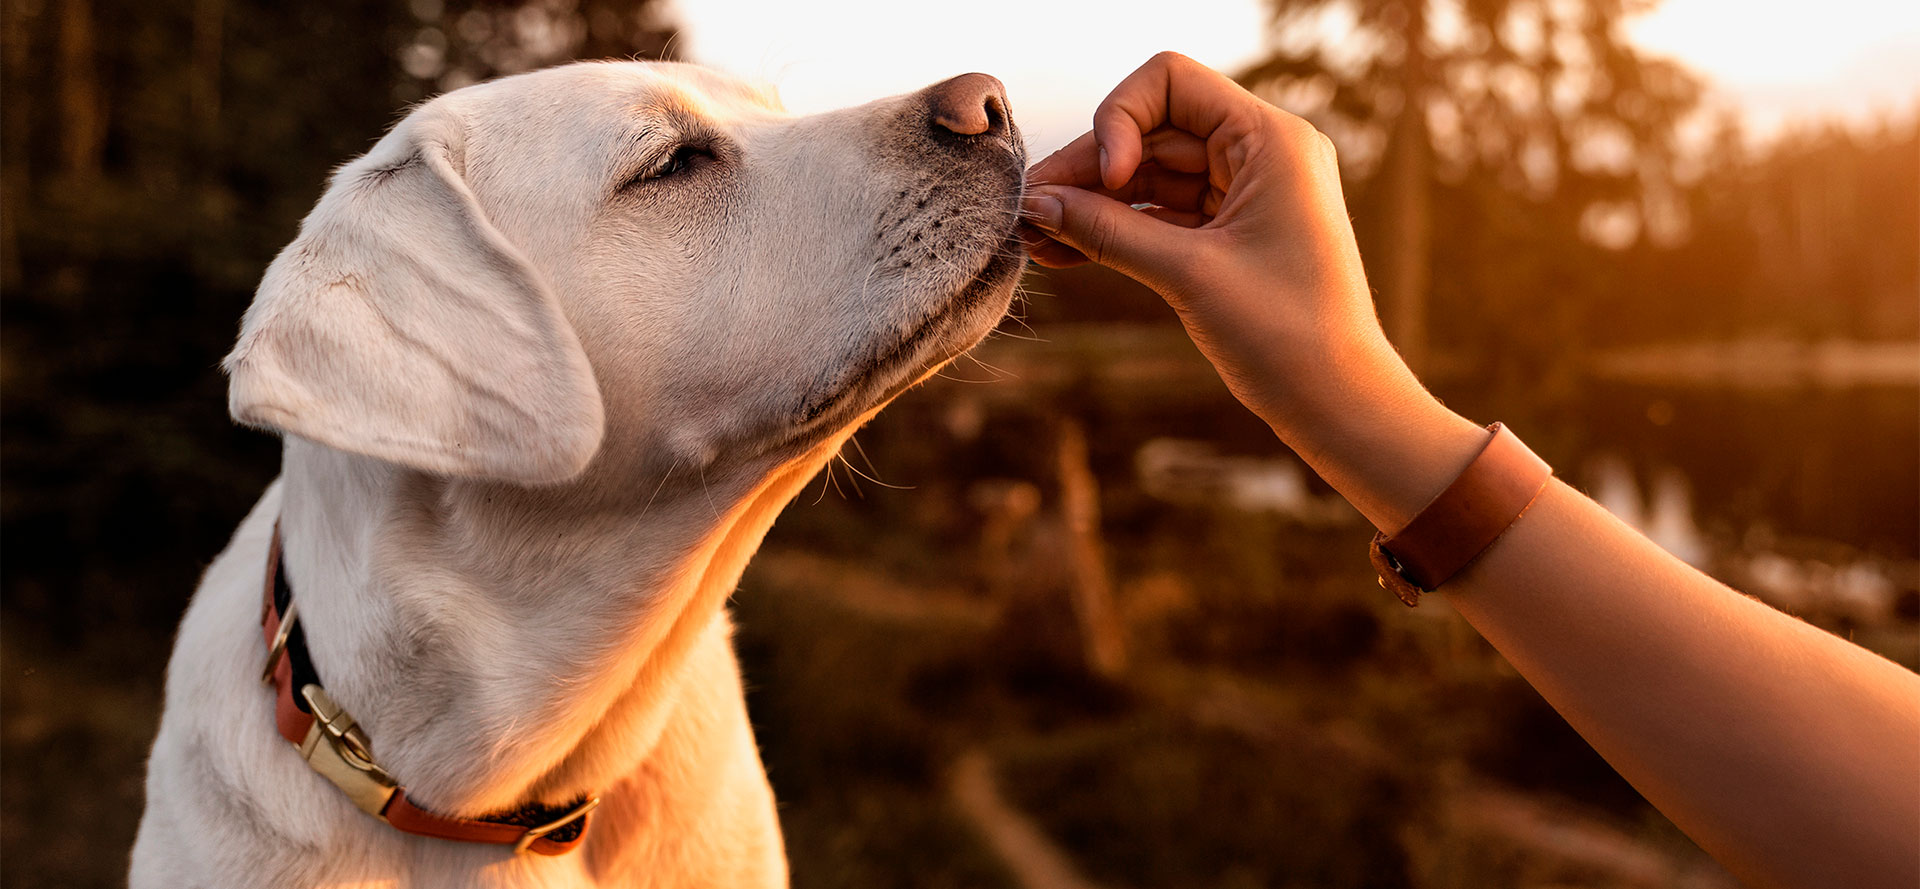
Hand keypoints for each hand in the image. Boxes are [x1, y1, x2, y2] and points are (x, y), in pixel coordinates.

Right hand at [1022, 52, 1483, 529]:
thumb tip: (1035, 204)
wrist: (1337, 403)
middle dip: (1089, 170)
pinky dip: (1116, 230)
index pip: (1170, 82)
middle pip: (1151, 131)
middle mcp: (1260, 153)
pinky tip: (1062, 251)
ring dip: (1093, 203)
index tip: (1105, 180)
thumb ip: (1107, 231)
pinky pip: (1161, 214)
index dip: (1120, 118)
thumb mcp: (1187, 275)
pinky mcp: (1231, 232)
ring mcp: (1245, 192)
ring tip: (1033, 238)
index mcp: (1270, 139)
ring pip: (1149, 175)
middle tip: (1027, 211)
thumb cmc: (1286, 335)